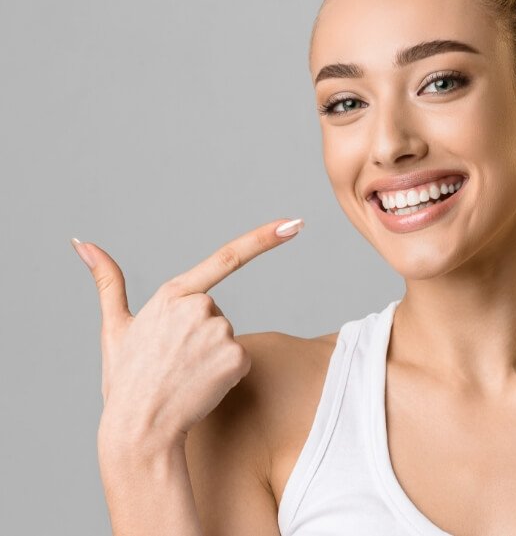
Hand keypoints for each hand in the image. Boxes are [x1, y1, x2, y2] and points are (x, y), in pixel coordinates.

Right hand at [71, 218, 304, 449]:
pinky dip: (225, 375)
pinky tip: (200, 387)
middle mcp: (200, 307)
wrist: (139, 430)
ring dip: (211, 356)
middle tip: (173, 362)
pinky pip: (240, 360)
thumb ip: (107, 282)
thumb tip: (82, 242)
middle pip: (216, 314)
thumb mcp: (114, 328)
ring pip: (227, 338)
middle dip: (200, 335)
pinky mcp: (236, 357)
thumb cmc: (126, 380)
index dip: (264, 238)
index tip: (294, 224)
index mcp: (172, 294)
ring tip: (183, 376)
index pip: (227, 257)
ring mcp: (220, 332)